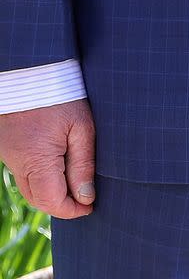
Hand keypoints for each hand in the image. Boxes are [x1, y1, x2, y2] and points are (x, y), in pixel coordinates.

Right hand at [0, 99, 95, 218]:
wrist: (31, 69)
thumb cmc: (60, 94)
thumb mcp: (81, 127)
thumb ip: (83, 164)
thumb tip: (87, 196)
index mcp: (37, 160)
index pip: (53, 202)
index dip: (73, 210)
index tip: (91, 207)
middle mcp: (18, 163)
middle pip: (39, 200)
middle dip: (62, 204)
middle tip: (85, 198)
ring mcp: (10, 156)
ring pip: (29, 189)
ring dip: (50, 193)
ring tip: (74, 184)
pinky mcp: (7, 148)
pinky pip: (23, 174)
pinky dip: (39, 178)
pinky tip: (57, 167)